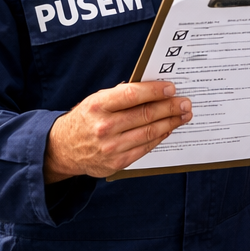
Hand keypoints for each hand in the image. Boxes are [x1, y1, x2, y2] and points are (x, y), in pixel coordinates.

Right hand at [44, 80, 191, 181]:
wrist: (64, 149)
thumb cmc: (85, 119)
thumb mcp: (96, 100)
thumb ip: (120, 95)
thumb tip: (151, 88)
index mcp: (98, 105)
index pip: (132, 95)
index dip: (155, 91)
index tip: (171, 88)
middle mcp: (104, 126)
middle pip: (145, 115)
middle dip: (170, 108)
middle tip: (185, 103)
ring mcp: (111, 147)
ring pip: (149, 132)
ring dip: (170, 123)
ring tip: (183, 116)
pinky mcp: (117, 162)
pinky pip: (145, 148)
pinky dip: (159, 137)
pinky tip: (168, 130)